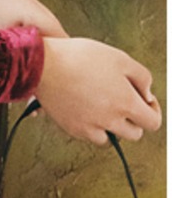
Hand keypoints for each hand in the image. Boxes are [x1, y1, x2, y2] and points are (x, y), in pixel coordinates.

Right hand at [36, 38, 160, 144]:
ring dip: (114, 127)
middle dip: (135, 119)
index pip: (152, 123)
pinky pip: (92, 137)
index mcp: (126, 102)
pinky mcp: (73, 129)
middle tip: (125, 103)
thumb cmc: (81, 57)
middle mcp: (110, 120)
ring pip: (112, 139)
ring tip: (105, 109)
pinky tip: (89, 111)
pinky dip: (95, 129)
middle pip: (135, 134)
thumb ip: (143, 78)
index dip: (153, 111)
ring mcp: (90, 127)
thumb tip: (147, 95)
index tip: (145, 101)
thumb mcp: (121, 58)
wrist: (44, 65)